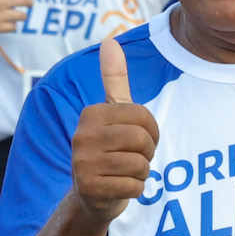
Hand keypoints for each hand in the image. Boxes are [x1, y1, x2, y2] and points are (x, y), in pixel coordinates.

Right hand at [0, 0, 33, 35]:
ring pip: (22, 15)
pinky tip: (7, 24)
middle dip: (29, 2)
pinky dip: (12, 26)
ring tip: (18, 16)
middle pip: (25, 1)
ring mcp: (0, 16)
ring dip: (21, 16)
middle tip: (30, 4)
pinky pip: (13, 27)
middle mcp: (0, 2)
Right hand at [67, 34, 160, 230]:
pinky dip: (135, 189)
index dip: (151, 131)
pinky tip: (120, 187)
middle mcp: (82, 136)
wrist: (92, 195)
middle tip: (134, 158)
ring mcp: (82, 163)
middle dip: (147, 153)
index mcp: (91, 114)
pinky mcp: (89, 188)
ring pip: (140, 165)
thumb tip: (109, 40)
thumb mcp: (113, 112)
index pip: (143, 116)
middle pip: (141, 140)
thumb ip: (114, 78)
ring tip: (125, 172)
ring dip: (141, 173)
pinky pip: (133, 187)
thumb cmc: (109, 148)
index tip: (139, 138)